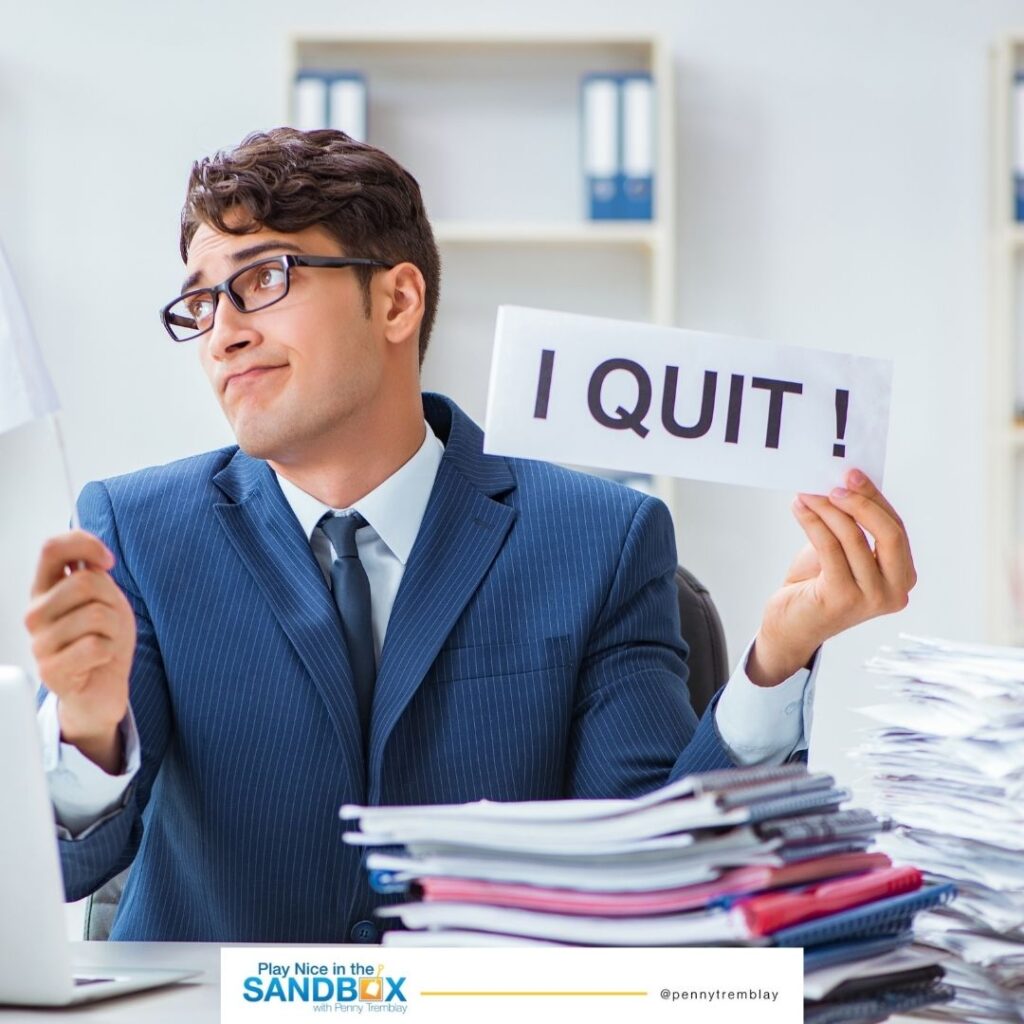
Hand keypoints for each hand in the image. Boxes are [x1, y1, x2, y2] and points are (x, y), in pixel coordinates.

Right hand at [24, 530, 135, 772]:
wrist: (104, 687)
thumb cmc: (104, 639)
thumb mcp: (105, 597)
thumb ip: (93, 573)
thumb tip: (92, 556)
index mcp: (45, 589)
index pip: (52, 548)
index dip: (85, 545)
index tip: (108, 562)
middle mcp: (35, 613)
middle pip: (85, 582)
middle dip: (112, 600)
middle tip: (110, 622)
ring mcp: (39, 642)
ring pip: (97, 614)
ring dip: (114, 629)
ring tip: (104, 642)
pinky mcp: (50, 670)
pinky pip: (96, 645)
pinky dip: (110, 651)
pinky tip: (99, 659)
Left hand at [747, 468, 916, 685]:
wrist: (791, 626)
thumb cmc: (817, 586)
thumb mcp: (842, 552)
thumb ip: (852, 526)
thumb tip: (843, 483)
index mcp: (903, 577)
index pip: (895, 528)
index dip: (875, 498)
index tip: (852, 474)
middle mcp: (895, 590)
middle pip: (888, 533)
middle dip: (861, 501)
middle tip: (835, 481)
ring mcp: (871, 597)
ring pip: (854, 538)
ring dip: (828, 509)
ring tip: (807, 492)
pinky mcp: (842, 598)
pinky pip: (829, 548)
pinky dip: (814, 522)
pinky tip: (800, 508)